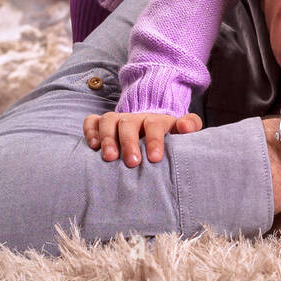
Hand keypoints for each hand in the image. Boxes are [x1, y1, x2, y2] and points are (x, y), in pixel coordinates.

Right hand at [83, 110, 202, 166]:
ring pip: (108, 121)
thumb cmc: (166, 135)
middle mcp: (134, 118)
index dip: (154, 140)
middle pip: (129, 123)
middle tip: (132, 162)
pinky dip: (90, 131)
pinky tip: (93, 146)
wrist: (149, 126)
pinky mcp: (101, 124)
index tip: (155, 158)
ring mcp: (116, 120)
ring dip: (108, 138)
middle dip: (129, 142)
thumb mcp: (180, 130)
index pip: (154, 124)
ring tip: (109, 157)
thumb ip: (190, 125)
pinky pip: (91, 122)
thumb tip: (186, 126)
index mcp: (155, 120)